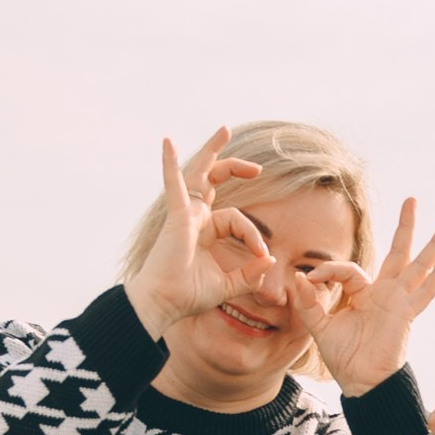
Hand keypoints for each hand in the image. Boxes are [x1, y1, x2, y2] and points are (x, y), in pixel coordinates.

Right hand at [126, 131, 271, 337]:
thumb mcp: (227, 285)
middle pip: (213, 182)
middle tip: (257, 168)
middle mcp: (193, 218)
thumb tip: (269, 260)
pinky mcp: (176, 216)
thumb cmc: (187, 295)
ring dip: (211, 152)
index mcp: (204, 231)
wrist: (164, 303)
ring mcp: (184, 214)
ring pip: (198, 174)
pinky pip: (174, 185)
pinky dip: (170, 164)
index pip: (237, 219)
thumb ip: (249, 274)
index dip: (253, 234)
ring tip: (225, 130)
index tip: (261, 255)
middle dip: (234, 168)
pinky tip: (167, 142)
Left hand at [295, 198, 434, 395]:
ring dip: (433, 243)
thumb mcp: (319, 328)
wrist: (362, 383)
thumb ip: (309, 303)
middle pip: (397, 252)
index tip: (308, 280)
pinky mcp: (407, 313)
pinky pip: (425, 292)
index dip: (326, 270)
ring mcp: (399, 301)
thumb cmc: (344, 359)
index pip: (346, 269)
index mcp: (362, 293)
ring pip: (418, 265)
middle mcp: (384, 292)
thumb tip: (298, 277)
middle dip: (405, 226)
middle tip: (412, 199)